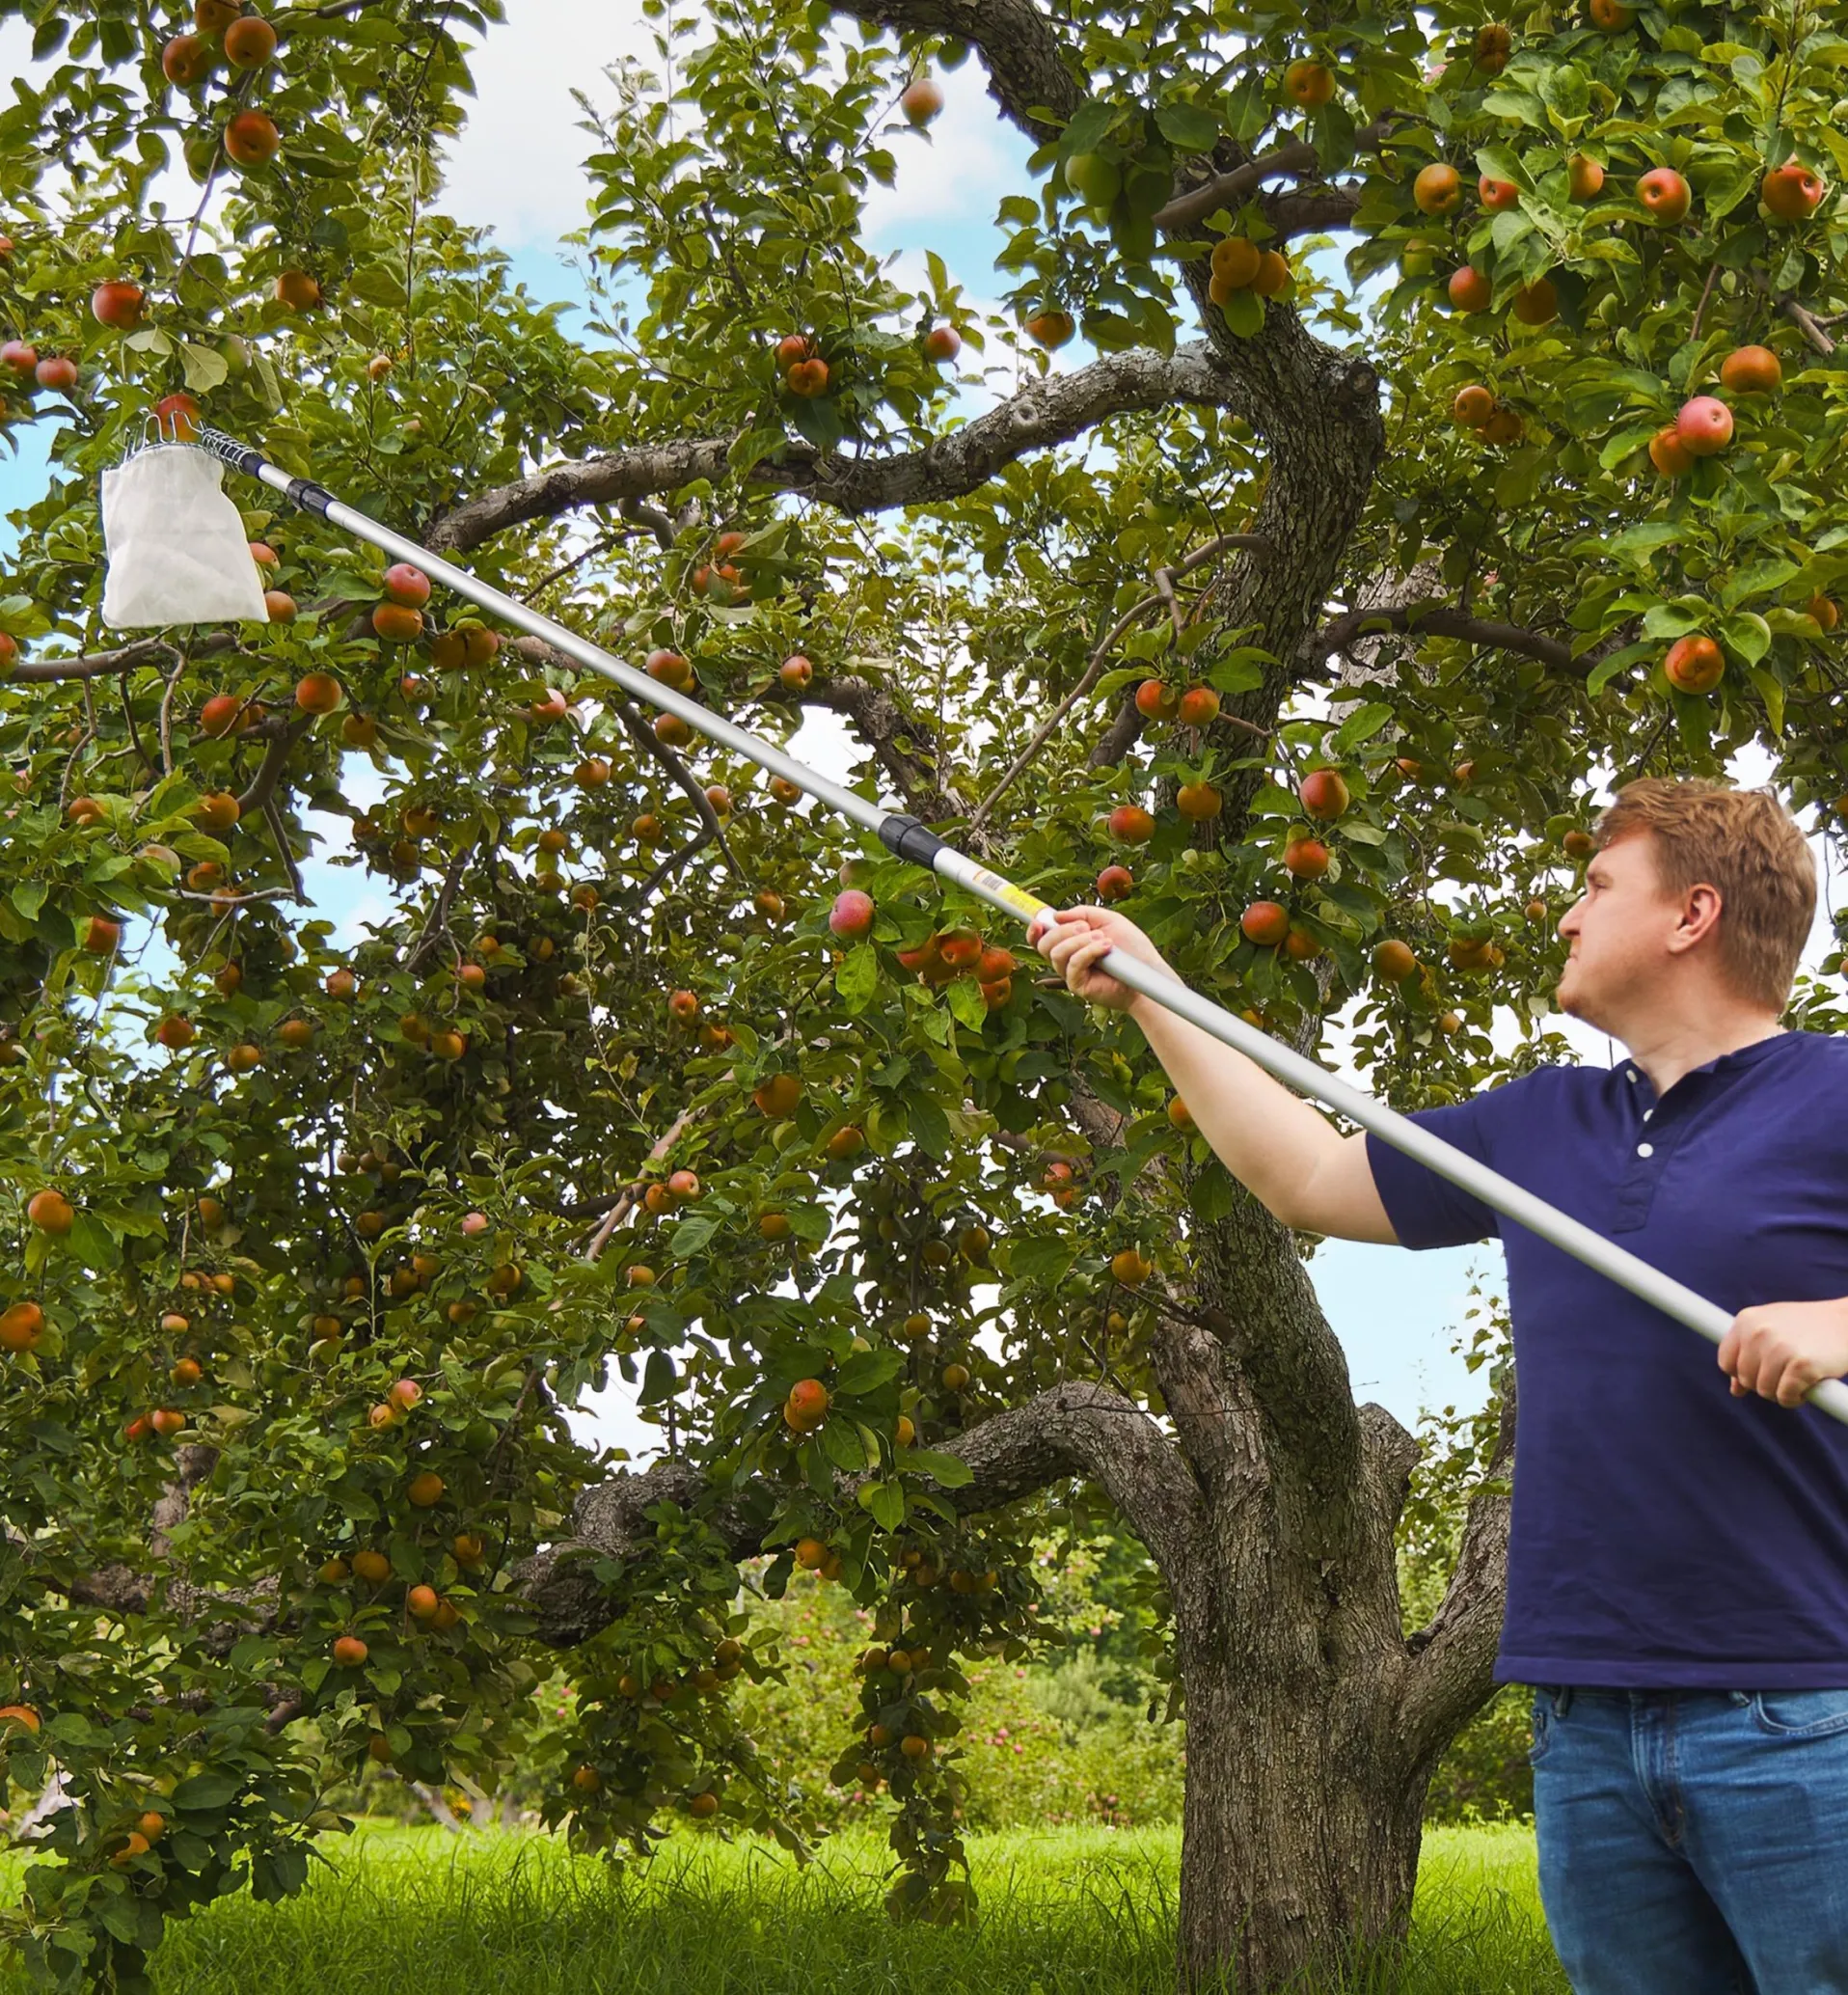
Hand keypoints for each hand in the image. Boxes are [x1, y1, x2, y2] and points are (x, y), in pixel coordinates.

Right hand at [1025, 905, 1173, 1012]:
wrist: (1147, 971)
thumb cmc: (1131, 947)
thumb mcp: (1108, 920)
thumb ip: (1083, 913)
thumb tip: (1057, 915)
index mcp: (1070, 943)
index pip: (1041, 939)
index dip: (1034, 930)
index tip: (1039, 921)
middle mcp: (1066, 960)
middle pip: (1044, 945)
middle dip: (1063, 931)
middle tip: (1086, 927)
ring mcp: (1071, 974)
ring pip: (1057, 953)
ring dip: (1079, 941)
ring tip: (1103, 939)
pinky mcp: (1078, 986)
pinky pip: (1073, 965)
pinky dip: (1088, 951)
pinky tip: (1106, 948)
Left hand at [1717, 1299, 1847, 1407]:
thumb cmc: (1809, 1328)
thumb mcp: (1773, 1331)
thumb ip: (1749, 1355)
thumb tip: (1735, 1390)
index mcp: (1746, 1320)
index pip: (1725, 1361)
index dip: (1741, 1374)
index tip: (1761, 1373)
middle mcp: (1758, 1332)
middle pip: (1745, 1379)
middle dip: (1765, 1384)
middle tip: (1786, 1375)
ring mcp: (1779, 1348)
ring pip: (1765, 1391)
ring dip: (1781, 1393)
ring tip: (1798, 1379)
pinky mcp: (1802, 1365)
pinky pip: (1785, 1397)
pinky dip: (1796, 1399)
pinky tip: (1808, 1387)